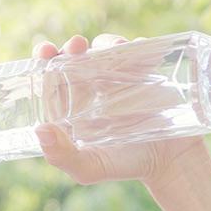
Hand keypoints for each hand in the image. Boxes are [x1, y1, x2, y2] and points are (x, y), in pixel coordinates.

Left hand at [30, 34, 210, 187]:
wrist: (169, 162)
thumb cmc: (123, 166)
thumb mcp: (89, 168)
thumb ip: (61, 156)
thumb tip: (40, 130)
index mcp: (71, 105)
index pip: (52, 78)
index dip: (45, 60)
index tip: (44, 51)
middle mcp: (92, 87)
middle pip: (77, 57)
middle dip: (74, 46)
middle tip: (77, 45)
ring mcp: (119, 78)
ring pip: (108, 50)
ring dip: (107, 43)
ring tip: (114, 47)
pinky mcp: (145, 73)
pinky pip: (140, 52)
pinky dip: (138, 47)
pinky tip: (137, 48)